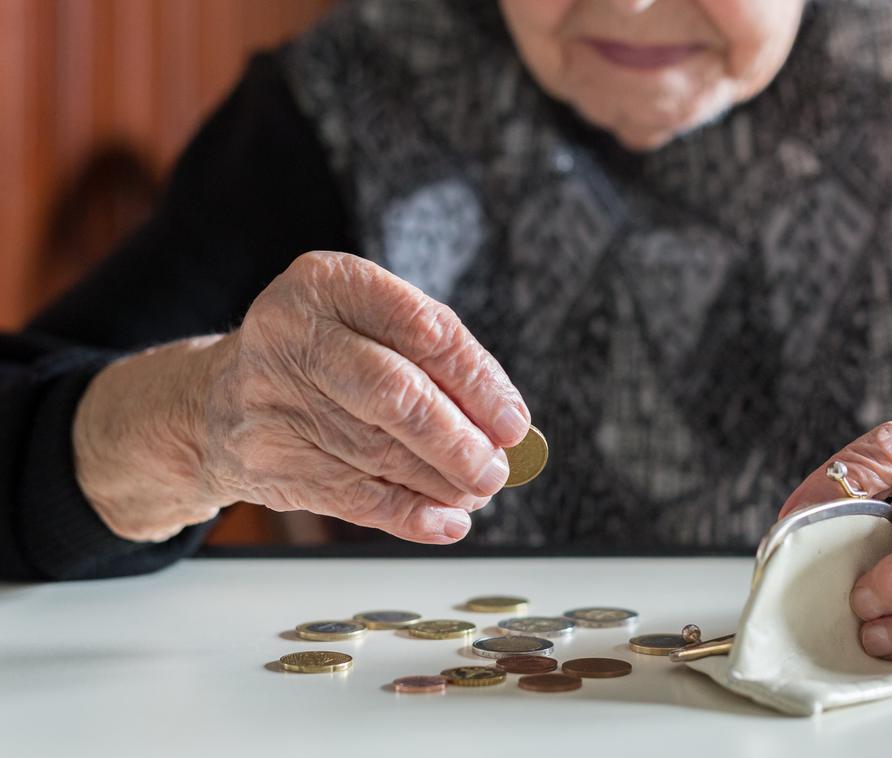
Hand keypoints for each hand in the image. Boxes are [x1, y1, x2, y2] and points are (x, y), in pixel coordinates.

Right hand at [76, 251, 528, 543]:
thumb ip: (433, 361)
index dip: (477, 381)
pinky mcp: (265, 459)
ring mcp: (270, 399)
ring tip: (477, 491)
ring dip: (441, 481)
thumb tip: (504, 426)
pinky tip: (445, 521)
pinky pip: (352, 496)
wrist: (216, 401)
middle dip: (457, 440)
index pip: (422, 329)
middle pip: (394, 394)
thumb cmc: (323, 357)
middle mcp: (291, 334)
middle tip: (496, 470)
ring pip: (377, 451)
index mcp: (328, 283)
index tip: (513, 422)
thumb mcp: (367, 326)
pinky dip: (408, 514)